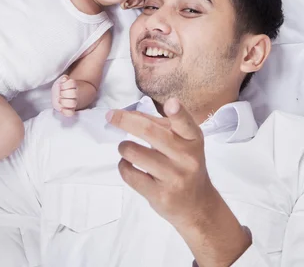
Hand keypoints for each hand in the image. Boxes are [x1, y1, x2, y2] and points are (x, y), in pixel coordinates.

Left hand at [51, 75, 77, 116]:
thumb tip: (64, 79)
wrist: (66, 96)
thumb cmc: (63, 88)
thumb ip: (64, 78)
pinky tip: (61, 109)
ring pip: (73, 103)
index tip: (61, 86)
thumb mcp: (62, 81)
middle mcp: (75, 95)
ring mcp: (73, 103)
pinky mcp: (70, 110)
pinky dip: (66, 111)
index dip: (66, 84)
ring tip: (59, 100)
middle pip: (73, 93)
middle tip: (60, 94)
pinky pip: (70, 113)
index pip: (72, 83)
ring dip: (64, 102)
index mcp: (73, 86)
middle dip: (64, 93)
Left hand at [107, 98, 216, 229]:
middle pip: (149, 132)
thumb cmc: (184, 165)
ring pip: (134, 152)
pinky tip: (129, 165)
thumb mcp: (182, 143)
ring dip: (123, 147)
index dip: (178, 113)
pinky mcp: (160, 195)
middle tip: (110, 116)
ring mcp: (174, 177)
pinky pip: (129, 174)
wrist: (197, 206)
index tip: (170, 103)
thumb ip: (159, 126)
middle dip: (125, 120)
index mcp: (192, 139)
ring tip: (126, 149)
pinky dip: (123, 166)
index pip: (186, 124)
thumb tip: (127, 114)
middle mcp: (186, 157)